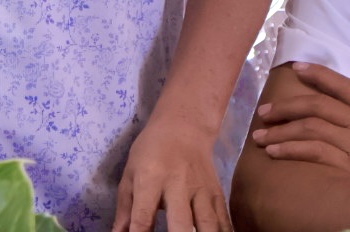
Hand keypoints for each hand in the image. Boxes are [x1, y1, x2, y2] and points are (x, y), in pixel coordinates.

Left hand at [112, 116, 230, 231]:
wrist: (184, 126)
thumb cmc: (150, 151)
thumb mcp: (130, 174)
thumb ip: (125, 211)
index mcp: (150, 179)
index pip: (143, 217)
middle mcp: (178, 185)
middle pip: (181, 223)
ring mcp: (201, 190)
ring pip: (208, 225)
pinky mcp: (217, 193)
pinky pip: (224, 221)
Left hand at [252, 61, 349, 188]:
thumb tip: (337, 109)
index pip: (344, 85)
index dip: (319, 74)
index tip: (297, 69)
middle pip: (318, 105)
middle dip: (287, 106)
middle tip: (265, 111)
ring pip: (311, 127)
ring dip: (281, 130)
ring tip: (261, 135)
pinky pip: (314, 153)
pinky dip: (291, 149)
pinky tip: (275, 151)